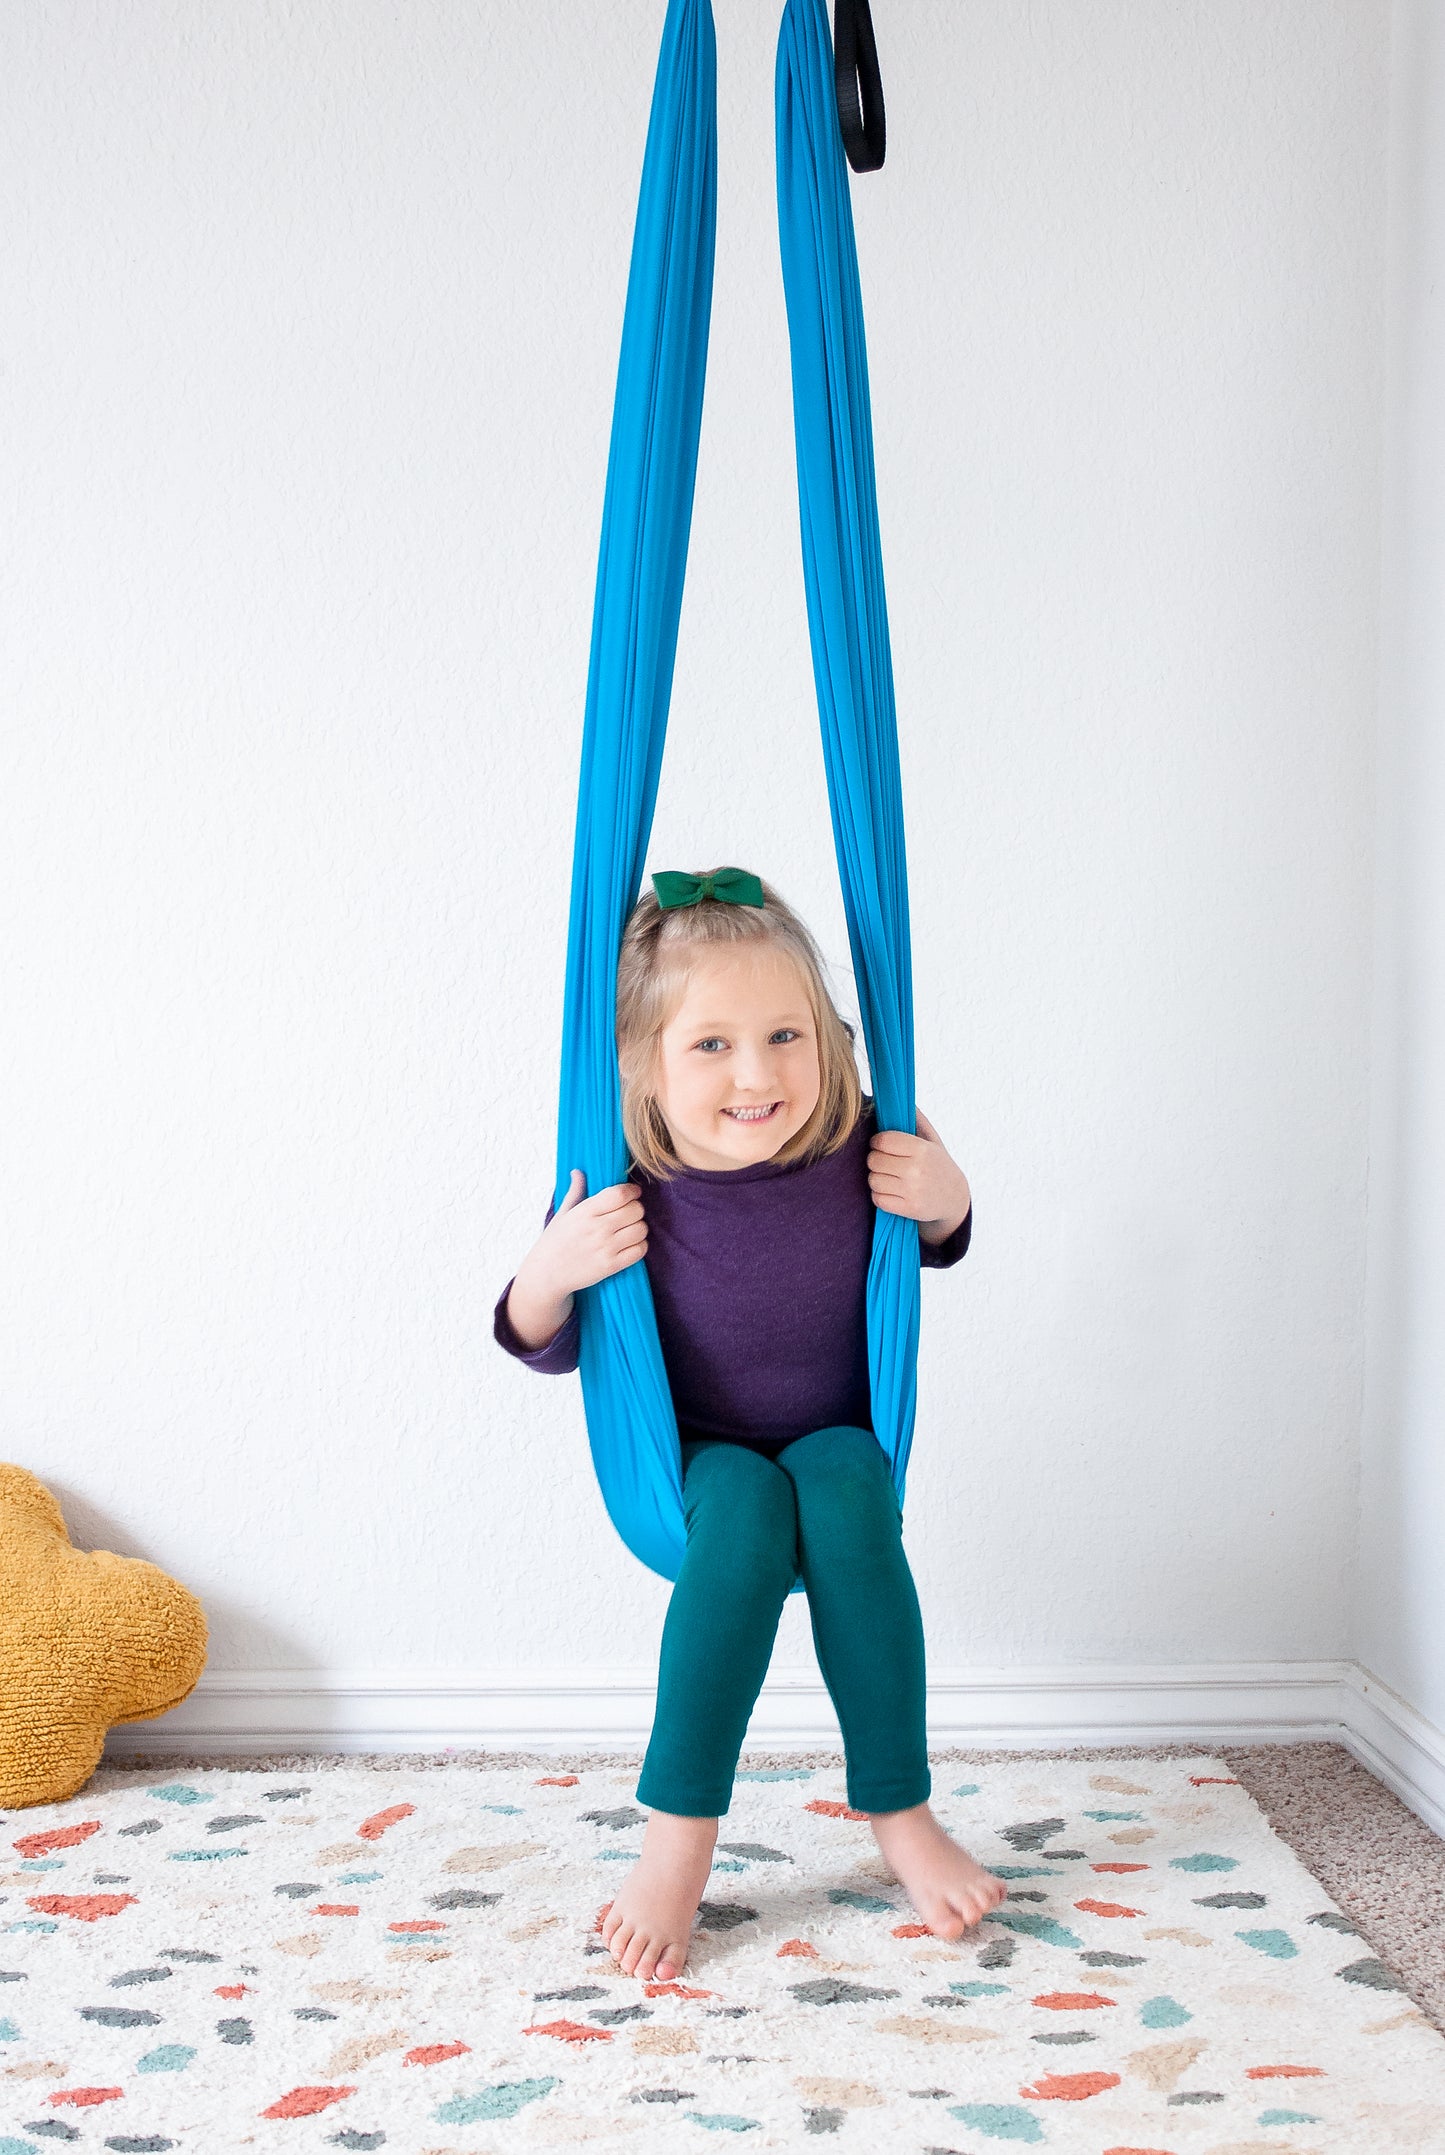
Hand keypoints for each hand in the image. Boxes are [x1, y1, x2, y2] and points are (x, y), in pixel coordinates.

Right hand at [521, 1169, 648, 1301]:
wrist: (546, 1274)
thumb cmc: (554, 1242)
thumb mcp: (562, 1214)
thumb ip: (575, 1192)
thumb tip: (578, 1171)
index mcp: (585, 1211)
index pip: (620, 1194)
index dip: (632, 1191)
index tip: (632, 1193)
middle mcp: (597, 1228)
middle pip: (636, 1210)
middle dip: (636, 1208)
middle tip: (630, 1213)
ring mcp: (606, 1248)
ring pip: (641, 1229)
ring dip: (640, 1227)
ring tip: (630, 1229)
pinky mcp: (611, 1266)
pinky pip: (640, 1250)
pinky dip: (640, 1245)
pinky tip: (630, 1244)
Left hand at [867, 1107, 970, 1243]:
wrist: (954, 1198)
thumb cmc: (938, 1164)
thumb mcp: (932, 1140)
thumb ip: (916, 1118)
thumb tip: (898, 1095)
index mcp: (921, 1149)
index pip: (882, 1140)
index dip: (877, 1141)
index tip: (882, 1144)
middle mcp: (916, 1170)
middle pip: (874, 1160)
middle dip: (876, 1160)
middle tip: (886, 1161)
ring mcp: (912, 1191)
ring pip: (873, 1180)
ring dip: (877, 1178)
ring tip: (889, 1176)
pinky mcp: (908, 1209)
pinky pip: (878, 1199)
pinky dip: (880, 1195)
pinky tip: (891, 1190)